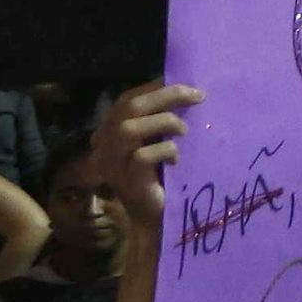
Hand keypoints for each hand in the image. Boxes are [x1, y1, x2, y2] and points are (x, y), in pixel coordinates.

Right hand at [91, 80, 202, 238]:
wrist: (157, 218)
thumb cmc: (162, 177)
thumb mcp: (159, 141)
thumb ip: (162, 119)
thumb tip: (188, 88)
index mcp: (110, 132)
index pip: (127, 100)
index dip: (155, 87)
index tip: (186, 83)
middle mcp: (104, 146)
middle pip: (128, 108)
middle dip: (165, 96)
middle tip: (197, 95)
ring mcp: (111, 164)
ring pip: (129, 129)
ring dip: (164, 122)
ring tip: (185, 130)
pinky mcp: (126, 181)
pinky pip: (142, 156)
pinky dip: (166, 151)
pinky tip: (177, 158)